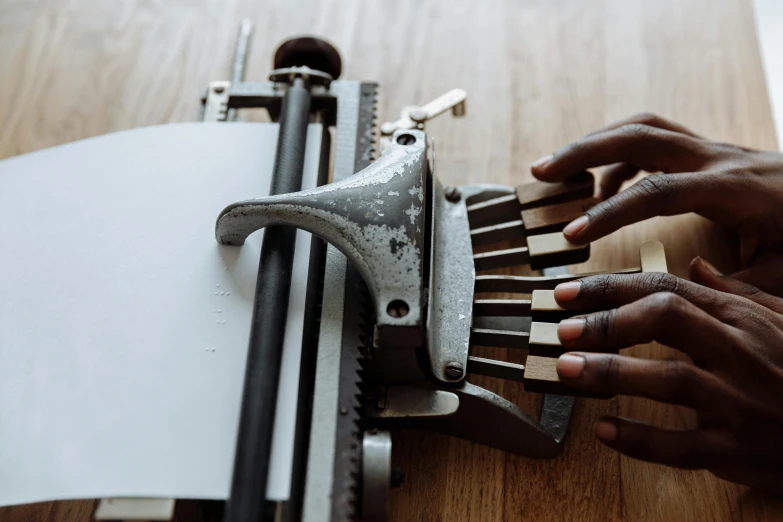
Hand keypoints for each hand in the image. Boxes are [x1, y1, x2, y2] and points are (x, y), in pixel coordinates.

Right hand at [531, 113, 782, 294]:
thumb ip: (737, 285)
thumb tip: (684, 286)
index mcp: (733, 189)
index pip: (659, 191)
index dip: (612, 210)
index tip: (575, 233)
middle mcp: (717, 158)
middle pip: (640, 137)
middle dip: (584, 151)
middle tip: (542, 171)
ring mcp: (712, 149)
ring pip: (642, 127)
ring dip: (594, 143)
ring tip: (556, 167)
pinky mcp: (708, 151)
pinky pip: (654, 138)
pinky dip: (619, 157)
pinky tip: (604, 187)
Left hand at [552, 258, 782, 493]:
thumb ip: (737, 295)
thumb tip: (697, 267)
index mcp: (743, 320)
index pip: (667, 290)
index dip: (612, 287)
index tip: (569, 292)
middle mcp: (741, 354)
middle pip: (666, 320)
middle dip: (608, 321)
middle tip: (563, 327)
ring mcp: (740, 404)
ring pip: (670, 380)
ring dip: (612, 373)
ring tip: (567, 369)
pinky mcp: (739, 451)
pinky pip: (682, 446)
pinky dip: (640, 439)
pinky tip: (605, 431)